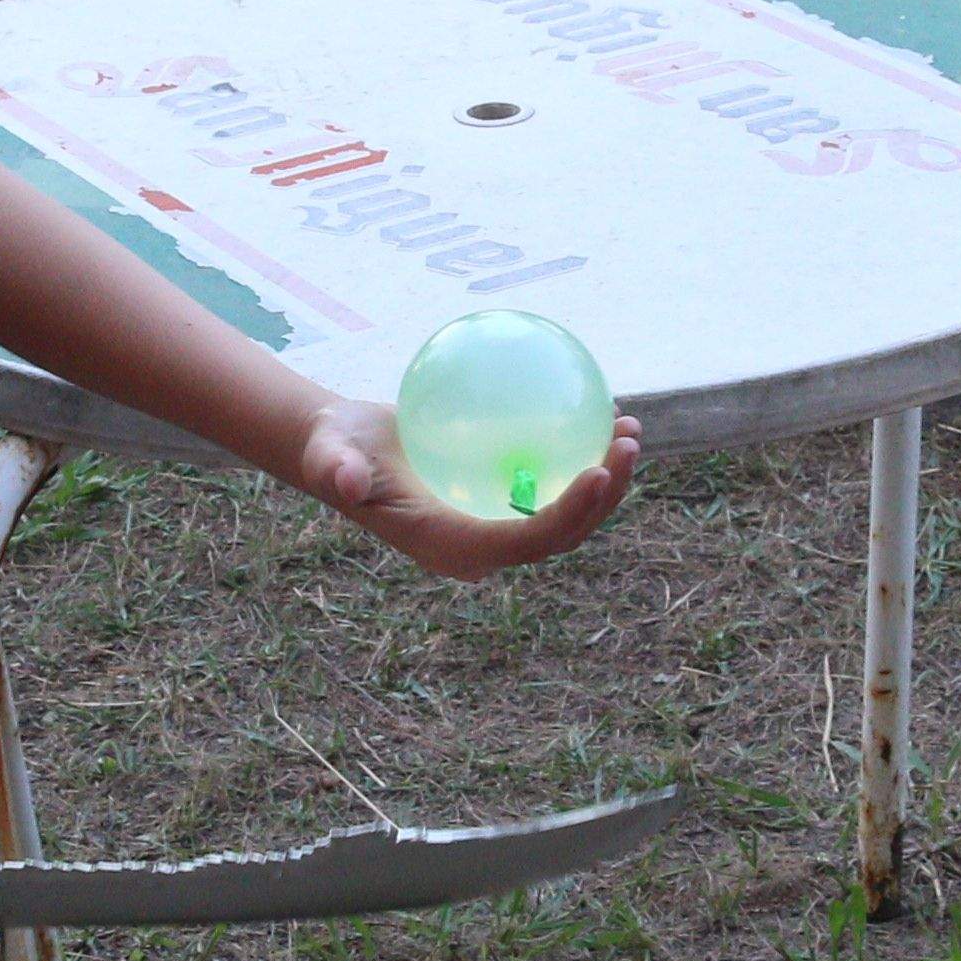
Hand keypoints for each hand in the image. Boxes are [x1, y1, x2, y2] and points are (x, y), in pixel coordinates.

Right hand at [302, 401, 638, 575]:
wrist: (344, 450)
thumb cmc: (338, 450)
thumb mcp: (330, 455)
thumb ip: (338, 470)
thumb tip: (348, 482)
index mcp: (453, 547)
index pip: (524, 542)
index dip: (567, 517)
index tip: (595, 471)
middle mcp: (484, 546)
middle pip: (561, 534)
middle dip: (604, 499)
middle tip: (625, 443)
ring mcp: (498, 526)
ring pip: (569, 514)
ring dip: (608, 479)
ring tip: (630, 430)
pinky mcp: (505, 501)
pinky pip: (555, 484)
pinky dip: (584, 455)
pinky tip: (605, 413)